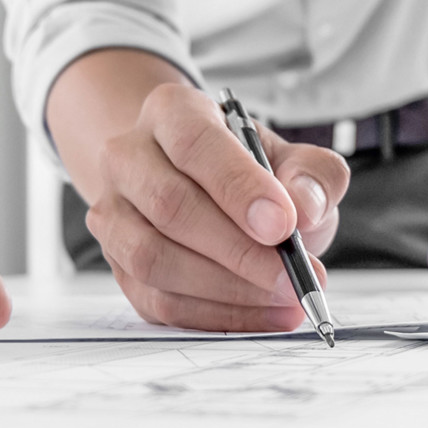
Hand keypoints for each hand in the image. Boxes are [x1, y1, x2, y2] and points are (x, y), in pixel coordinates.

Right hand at [84, 84, 349, 330]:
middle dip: (240, 250)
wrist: (210, 194)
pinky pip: (158, 301)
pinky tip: (263, 312)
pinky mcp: (119, 266)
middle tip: (294, 275)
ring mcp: (114, 214)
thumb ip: (313, 175)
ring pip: (154, 258)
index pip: (195, 144)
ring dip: (227, 289)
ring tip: (286, 297)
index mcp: (171, 112)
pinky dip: (216, 315)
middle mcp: (128, 158)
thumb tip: (304, 208)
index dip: (239, 187)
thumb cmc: (253, 174)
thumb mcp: (294, 159)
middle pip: (169, 204)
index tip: (283, 225)